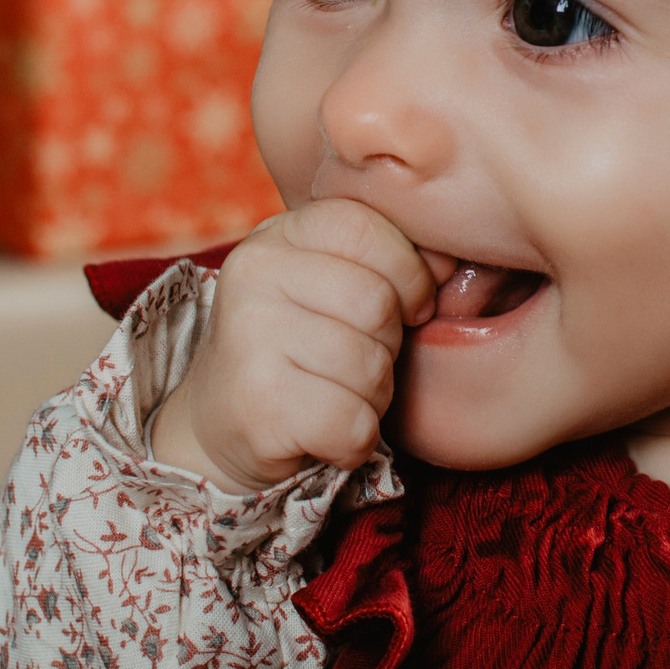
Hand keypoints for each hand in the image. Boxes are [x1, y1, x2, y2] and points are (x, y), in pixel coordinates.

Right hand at [149, 199, 434, 493]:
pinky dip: (354, 440)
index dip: (407, 272)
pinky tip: (325, 434)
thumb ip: (385, 260)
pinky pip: (352, 422)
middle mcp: (254, 275)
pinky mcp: (258, 405)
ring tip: (336, 397)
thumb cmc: (298, 351)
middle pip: (376, 303)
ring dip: (372, 397)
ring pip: (369, 366)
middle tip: (357, 363)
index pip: (366, 228)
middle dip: (389, 346)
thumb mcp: (331, 285)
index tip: (408, 306)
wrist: (219, 428)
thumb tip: (451, 259)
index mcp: (277, 235)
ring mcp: (248, 338)